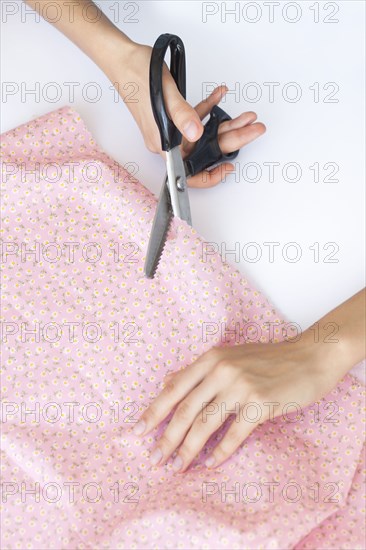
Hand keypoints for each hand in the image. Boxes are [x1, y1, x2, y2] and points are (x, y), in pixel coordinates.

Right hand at [110, 42, 265, 187]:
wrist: (123, 59)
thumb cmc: (137, 75)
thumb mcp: (164, 95)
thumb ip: (182, 115)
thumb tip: (196, 134)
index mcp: (163, 144)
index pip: (188, 171)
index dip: (209, 175)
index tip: (227, 168)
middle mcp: (167, 141)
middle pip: (204, 149)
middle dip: (231, 139)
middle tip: (253, 128)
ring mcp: (170, 130)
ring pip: (203, 134)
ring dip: (225, 123)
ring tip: (245, 116)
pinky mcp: (172, 117)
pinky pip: (194, 118)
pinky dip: (208, 108)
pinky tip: (219, 97)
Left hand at [133, 292, 363, 471]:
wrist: (308, 357)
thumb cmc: (268, 359)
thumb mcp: (229, 356)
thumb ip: (198, 370)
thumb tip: (167, 382)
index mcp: (211, 358)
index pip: (174, 388)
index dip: (154, 411)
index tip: (137, 432)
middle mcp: (221, 370)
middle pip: (185, 410)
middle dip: (166, 437)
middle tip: (154, 458)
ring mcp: (241, 386)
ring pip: (205, 423)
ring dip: (188, 449)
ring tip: (176, 467)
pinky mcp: (260, 403)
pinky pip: (234, 433)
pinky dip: (220, 451)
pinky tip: (210, 464)